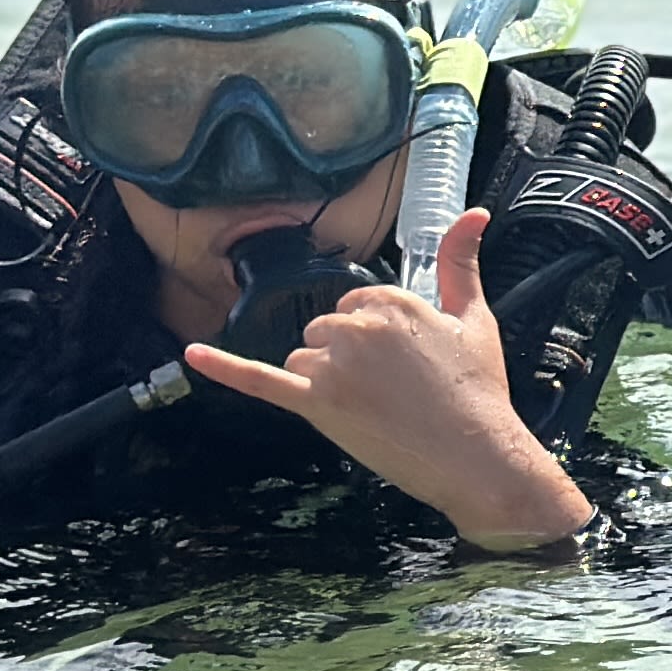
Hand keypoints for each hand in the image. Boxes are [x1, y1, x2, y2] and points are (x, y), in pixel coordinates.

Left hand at [182, 208, 593, 547]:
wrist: (476, 456)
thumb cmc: (477, 390)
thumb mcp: (475, 317)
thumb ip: (463, 262)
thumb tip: (473, 214)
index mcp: (394, 301)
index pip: (358, 304)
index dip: (377, 336)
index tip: (403, 361)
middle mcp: (357, 327)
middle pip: (325, 329)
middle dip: (348, 356)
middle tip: (392, 389)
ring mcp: (334, 366)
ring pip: (304, 357)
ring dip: (326, 379)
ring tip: (373, 406)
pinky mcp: (316, 404)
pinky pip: (261, 379)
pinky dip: (225, 368)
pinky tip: (193, 355)